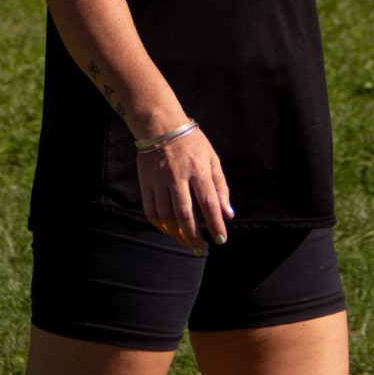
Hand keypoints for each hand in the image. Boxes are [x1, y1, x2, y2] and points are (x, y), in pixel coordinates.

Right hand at [137, 124, 232, 252]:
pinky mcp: (145, 182)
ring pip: (166, 215)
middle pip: (185, 213)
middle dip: (194, 236)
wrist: (160, 125)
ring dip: (177, 233)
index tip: (220, 240)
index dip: (216, 223)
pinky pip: (151, 210)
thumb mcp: (212, 159)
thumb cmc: (191, 143)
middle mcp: (177, 175)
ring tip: (187, 242)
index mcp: (198, 168)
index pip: (209, 202)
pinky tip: (170, 231)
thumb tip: (228, 214)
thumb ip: (221, 187)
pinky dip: (160, 225)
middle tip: (200, 249)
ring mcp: (159, 179)